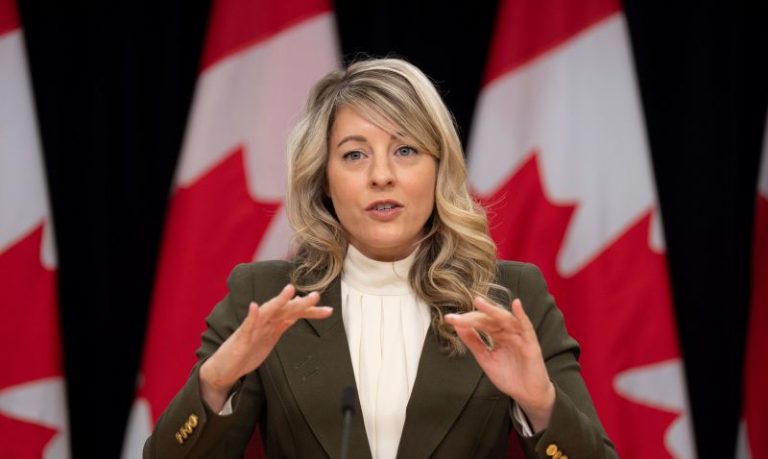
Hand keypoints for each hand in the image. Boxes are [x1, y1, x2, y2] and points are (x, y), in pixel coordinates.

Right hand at [199, 284, 332, 411]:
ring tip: (289, 290)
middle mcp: (264, 322)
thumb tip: (298, 311)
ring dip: (278, 301)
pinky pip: (246, 326)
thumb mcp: (270, 337)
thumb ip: (283, 323)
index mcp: (273, 323)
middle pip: (285, 309)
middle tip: (316, 297)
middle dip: (301, 303)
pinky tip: (254, 307)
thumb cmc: (247, 350)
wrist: (225, 368)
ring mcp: (252, 329)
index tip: (329, 311)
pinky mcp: (240, 339)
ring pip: (267, 312)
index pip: (295, 313)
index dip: (312, 312)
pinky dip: (251, 316)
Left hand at [445, 297, 554, 431]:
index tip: (449, 319)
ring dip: (492, 310)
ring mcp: (519, 336)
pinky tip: (516, 305)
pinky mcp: (531, 343)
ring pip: (505, 319)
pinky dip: (522, 315)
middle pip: (489, 319)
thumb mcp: (486, 358)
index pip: (480, 322)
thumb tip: (458, 326)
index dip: (465, 321)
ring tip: (479, 302)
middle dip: (473, 316)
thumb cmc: (509, 376)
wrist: (527, 394)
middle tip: (456, 316)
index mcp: (497, 335)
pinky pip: (527, 327)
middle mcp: (508, 332)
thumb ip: (473, 342)